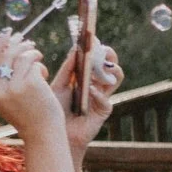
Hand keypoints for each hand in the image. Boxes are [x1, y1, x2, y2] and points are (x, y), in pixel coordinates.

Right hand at [0, 31, 68, 146]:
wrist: (41, 133)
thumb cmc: (26, 113)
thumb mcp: (5, 97)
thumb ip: (0, 77)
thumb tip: (5, 46)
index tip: (6, 34)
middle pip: (3, 54)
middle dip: (16, 43)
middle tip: (27, 41)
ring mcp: (12, 86)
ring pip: (19, 55)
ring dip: (31, 52)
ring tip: (37, 56)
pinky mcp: (29, 83)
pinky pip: (32, 62)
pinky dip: (39, 63)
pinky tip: (43, 73)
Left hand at [56, 39, 118, 158]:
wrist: (54, 133)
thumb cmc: (54, 109)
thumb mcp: (58, 86)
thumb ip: (67, 70)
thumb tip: (74, 50)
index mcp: (86, 76)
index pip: (97, 58)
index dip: (97, 48)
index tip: (93, 38)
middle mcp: (97, 84)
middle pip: (111, 64)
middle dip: (109, 55)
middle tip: (101, 50)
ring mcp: (102, 96)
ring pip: (117, 77)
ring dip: (110, 70)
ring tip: (99, 68)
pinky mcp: (104, 110)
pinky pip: (106, 98)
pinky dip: (98, 92)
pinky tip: (90, 90)